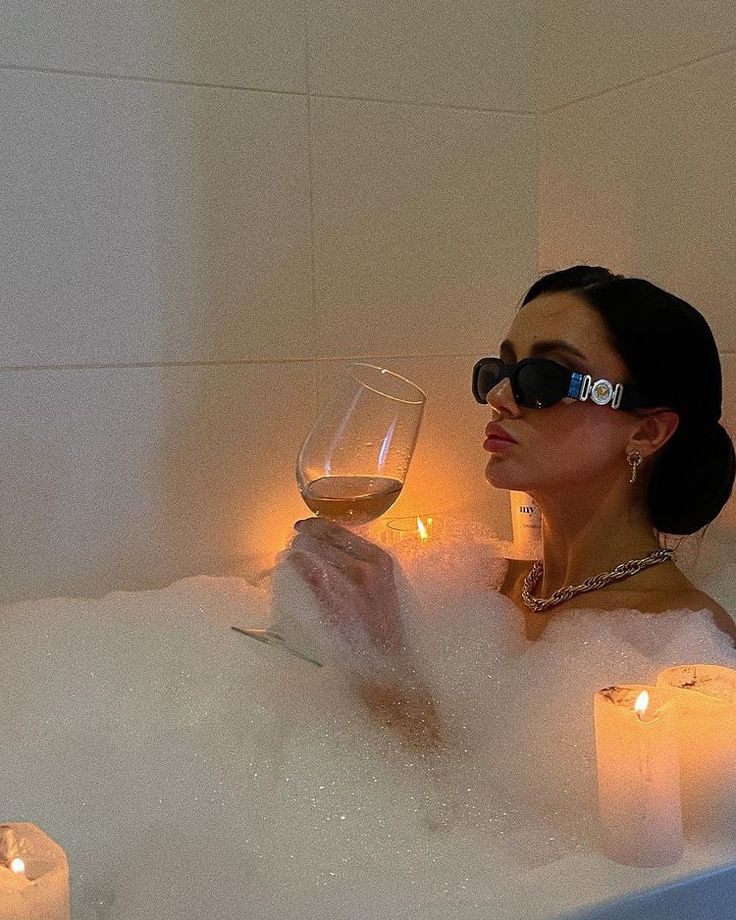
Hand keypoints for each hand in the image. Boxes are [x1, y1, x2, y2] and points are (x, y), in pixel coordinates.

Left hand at [285, 518, 405, 654]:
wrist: (386, 657)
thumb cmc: (382, 622)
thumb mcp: (383, 585)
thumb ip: (364, 565)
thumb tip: (333, 548)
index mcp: (380, 560)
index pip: (343, 532)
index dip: (319, 524)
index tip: (305, 525)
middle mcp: (368, 568)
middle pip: (327, 540)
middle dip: (305, 535)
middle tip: (294, 538)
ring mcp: (351, 587)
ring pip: (317, 554)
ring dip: (300, 548)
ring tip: (291, 551)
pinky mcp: (336, 604)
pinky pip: (311, 577)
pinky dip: (298, 565)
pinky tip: (291, 563)